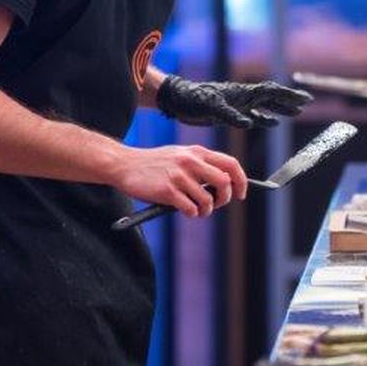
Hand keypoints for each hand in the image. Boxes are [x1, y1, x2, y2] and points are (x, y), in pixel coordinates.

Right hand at [109, 144, 247, 217]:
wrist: (125, 165)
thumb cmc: (154, 163)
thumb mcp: (180, 155)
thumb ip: (201, 164)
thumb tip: (224, 183)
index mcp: (196, 152)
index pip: (230, 164)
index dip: (241, 181)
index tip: (240, 193)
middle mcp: (190, 161)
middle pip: (224, 183)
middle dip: (225, 199)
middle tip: (216, 204)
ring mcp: (179, 176)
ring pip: (207, 200)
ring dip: (205, 211)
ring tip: (196, 210)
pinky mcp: (167, 190)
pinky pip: (190, 209)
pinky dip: (191, 214)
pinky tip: (183, 209)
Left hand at [155, 76, 312, 128]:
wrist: (179, 101)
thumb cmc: (194, 100)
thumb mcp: (213, 107)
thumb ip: (232, 115)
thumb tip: (250, 123)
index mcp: (242, 93)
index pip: (271, 91)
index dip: (289, 95)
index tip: (305, 98)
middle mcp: (243, 97)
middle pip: (272, 97)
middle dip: (289, 100)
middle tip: (305, 103)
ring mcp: (238, 104)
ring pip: (265, 105)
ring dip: (280, 109)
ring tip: (295, 112)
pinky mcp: (231, 112)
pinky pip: (254, 115)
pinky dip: (265, 119)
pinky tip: (272, 123)